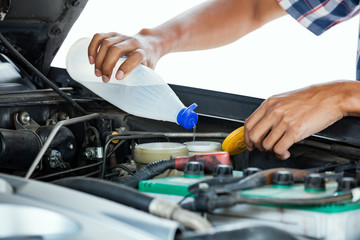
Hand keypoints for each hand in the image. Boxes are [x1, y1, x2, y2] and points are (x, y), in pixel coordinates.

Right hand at [88, 30, 161, 81]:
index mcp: (143, 52)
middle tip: (104, 78)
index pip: (135, 56)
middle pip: (116, 50)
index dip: (126, 67)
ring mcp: (122, 36)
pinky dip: (92, 48)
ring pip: (106, 43)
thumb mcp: (149, 70)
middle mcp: (132, 42)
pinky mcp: (113, 34)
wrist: (149, 44)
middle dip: (107, 65)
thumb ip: (142, 79)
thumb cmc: (148, 59)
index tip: (118, 78)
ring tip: (98, 73)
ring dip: (99, 59)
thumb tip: (134, 94)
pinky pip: (99, 37)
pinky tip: (91, 59)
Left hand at [244, 81, 359, 159]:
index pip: (248, 124)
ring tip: (279, 150)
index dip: (247, 138)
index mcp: (269, 103)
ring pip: (266, 145)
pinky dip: (280, 154)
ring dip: (271, 151)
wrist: (331, 97)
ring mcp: (284, 121)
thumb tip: (262, 126)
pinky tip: (285, 152)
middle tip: (264, 149)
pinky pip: (279, 149)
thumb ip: (271, 111)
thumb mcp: (284, 100)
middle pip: (253, 136)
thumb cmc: (311, 99)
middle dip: (257, 146)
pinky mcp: (295, 131)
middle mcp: (274, 111)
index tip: (250, 144)